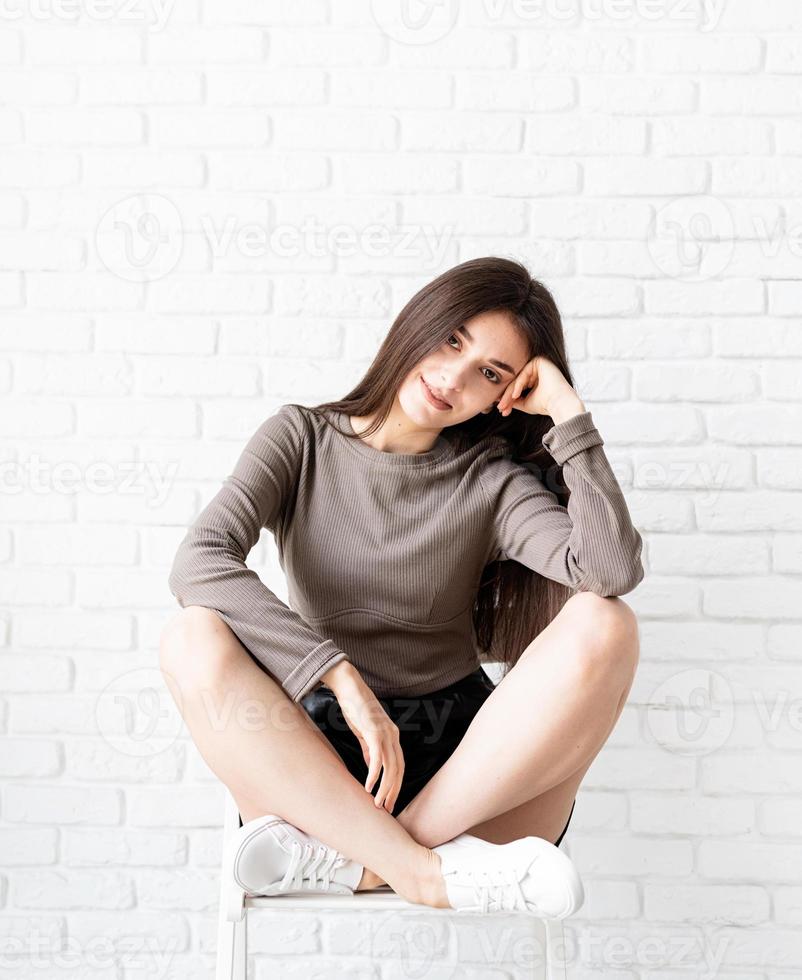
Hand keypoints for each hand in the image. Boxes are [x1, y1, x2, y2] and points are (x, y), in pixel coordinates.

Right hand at [332, 675, 404, 812]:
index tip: (389, 800)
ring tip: (377, 803)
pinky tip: (369, 786)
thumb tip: (373, 767)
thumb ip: (370, 749)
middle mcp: (393, 735)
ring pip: (390, 767)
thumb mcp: (364, 732)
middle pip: (398, 770)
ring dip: (384, 788)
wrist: (349, 686)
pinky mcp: (374, 731)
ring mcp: (385, 733)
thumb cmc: (356, 707)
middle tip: (386, 809)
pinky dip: (374, 775)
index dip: (396, 785)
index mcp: (392, 736)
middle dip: (393, 792)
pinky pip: (378, 758)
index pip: (399, 766)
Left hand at [495, 355, 577, 417]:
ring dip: (509, 392)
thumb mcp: (524, 402)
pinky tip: (514, 395)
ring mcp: (539, 364)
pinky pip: (524, 373)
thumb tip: (499, 401)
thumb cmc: (545, 405)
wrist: (559, 404)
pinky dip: (518, 385)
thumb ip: (513, 399)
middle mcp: (538, 369)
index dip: (508, 397)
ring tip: (504, 405)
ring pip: (518, 377)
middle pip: (516, 381)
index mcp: (535, 378)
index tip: (501, 409)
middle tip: (500, 408)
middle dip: (507, 396)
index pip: (517, 385)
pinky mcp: (540, 361)